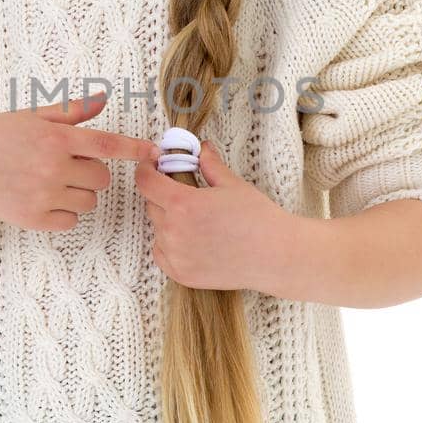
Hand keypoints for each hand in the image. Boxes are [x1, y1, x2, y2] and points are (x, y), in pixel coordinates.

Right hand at [0, 92, 159, 231]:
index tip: (155, 153)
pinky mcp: (34, 218)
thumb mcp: (32, 115)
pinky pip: (70, 221)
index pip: (107, 145)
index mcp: (56, 138)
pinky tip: (45, 200)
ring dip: (80, 194)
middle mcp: (53, 166)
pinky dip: (64, 213)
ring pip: (88, 201)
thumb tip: (103, 97)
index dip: (135, 150)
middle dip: (92, 172)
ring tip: (52, 182)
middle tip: (66, 166)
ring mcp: (44, 195)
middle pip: (102, 178)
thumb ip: (70, 111)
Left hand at [134, 139, 300, 293]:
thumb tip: (202, 148)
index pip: (145, 181)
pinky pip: (161, 252)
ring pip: (157, 229)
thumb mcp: (232, 184)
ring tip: (198, 220)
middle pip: (151, 204)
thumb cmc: (258, 218)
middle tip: (187, 194)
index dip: (147, 169)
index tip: (154, 166)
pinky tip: (193, 239)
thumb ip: (209, 164)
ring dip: (168, 220)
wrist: (276, 256)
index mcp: (182, 203)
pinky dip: (170, 244)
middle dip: (163, 194)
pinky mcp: (180, 274)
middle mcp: (173, 231)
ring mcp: (175, 255)